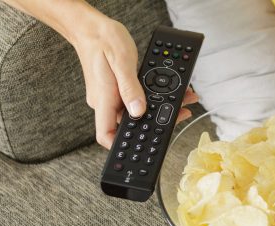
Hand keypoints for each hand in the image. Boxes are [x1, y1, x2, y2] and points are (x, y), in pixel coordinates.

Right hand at [69, 17, 194, 147]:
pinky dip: (152, 97)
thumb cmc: (103, 40)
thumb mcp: (122, 62)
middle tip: (181, 114)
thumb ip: (130, 88)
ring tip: (183, 99)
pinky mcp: (116, 90)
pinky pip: (135, 99)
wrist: (91, 28)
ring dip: (159, 107)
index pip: (106, 134)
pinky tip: (168, 91)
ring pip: (136, 110)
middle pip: (129, 124)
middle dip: (156, 122)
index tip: (142, 148)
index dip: (121, 147)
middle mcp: (106, 102)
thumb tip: (139, 111)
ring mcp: (110, 96)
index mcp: (104, 99)